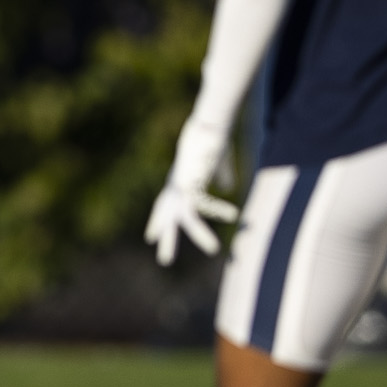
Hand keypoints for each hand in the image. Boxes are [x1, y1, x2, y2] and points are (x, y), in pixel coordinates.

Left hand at [144, 118, 238, 265]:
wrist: (208, 125)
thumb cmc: (212, 142)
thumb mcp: (216, 165)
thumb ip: (222, 177)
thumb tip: (229, 188)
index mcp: (178, 182)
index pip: (163, 205)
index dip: (157, 221)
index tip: (150, 238)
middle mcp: (176, 187)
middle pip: (167, 216)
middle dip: (167, 237)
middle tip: (164, 262)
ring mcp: (183, 187)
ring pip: (186, 218)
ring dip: (200, 235)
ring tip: (215, 250)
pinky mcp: (193, 184)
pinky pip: (207, 204)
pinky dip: (221, 210)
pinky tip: (235, 216)